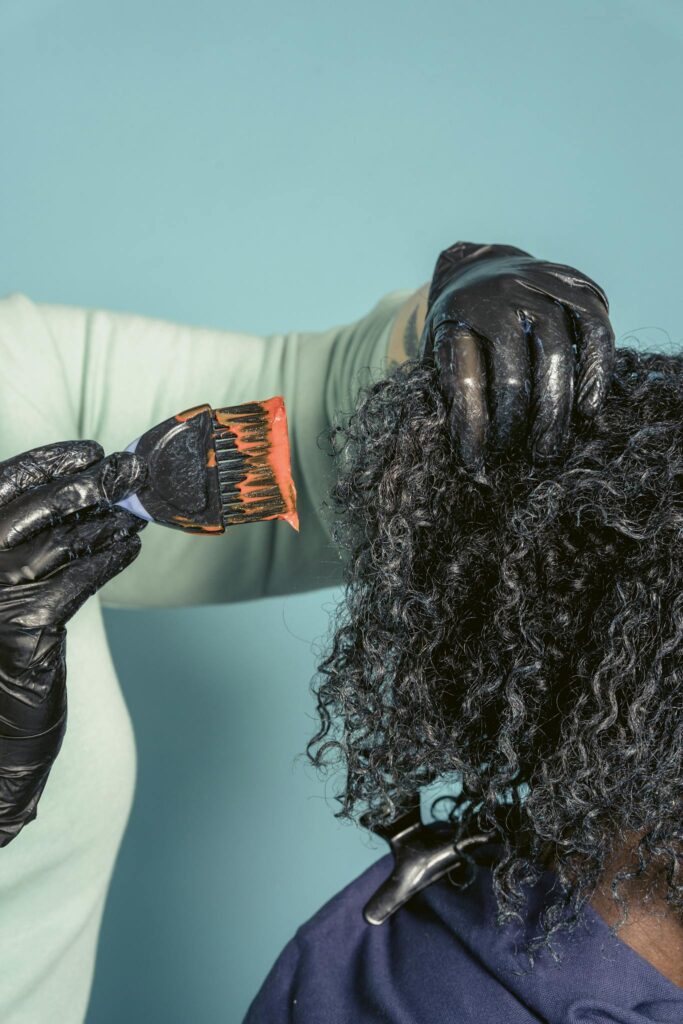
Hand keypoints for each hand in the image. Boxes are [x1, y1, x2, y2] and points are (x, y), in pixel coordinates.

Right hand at [0, 441, 146, 845]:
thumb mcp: (2, 590)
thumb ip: (24, 545)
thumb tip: (80, 496)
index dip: (46, 463)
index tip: (88, 449)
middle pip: (35, 507)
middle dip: (90, 482)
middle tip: (130, 470)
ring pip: (60, 541)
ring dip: (107, 519)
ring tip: (136, 510)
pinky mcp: (23, 631)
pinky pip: (77, 580)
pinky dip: (108, 558)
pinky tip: (128, 547)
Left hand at [419, 242, 615, 475]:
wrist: (476, 269)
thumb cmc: (458, 328)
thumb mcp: (438, 351)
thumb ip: (448, 388)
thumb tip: (470, 457)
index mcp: (454, 316)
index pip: (463, 378)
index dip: (470, 426)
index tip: (475, 462)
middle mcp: (495, 295)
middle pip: (513, 372)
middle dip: (522, 424)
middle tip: (531, 457)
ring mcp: (535, 282)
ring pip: (555, 351)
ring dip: (557, 405)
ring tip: (553, 442)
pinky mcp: (572, 280)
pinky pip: (594, 326)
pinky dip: (597, 368)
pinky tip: (590, 405)